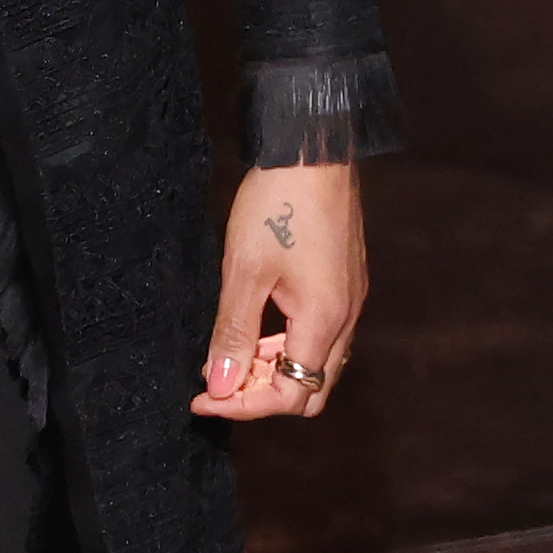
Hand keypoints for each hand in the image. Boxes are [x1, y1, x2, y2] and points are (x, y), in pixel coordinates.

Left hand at [191, 163, 365, 420]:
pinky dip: (287, 344)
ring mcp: (350, 298)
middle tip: (216, 381)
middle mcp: (346, 316)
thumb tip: (221, 386)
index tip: (203, 397)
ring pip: (317, 362)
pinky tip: (256, 326)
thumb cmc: (277, 202)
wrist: (313, 148)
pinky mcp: (345, 280)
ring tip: (229, 354)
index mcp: (324, 319)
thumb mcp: (244, 270)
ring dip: (273, 368)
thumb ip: (233, 333)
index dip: (245, 404)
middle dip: (262, 394)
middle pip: (311, 387)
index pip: (291, 393)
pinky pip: (321, 334)